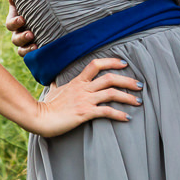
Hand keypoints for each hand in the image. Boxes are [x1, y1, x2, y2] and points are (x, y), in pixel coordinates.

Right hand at [6, 0, 37, 56]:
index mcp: (16, 22)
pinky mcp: (33, 51)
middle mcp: (18, 34)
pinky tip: (41, 52)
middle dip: (22, 37)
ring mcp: (25, 44)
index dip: (15, 23)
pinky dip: (34, 55)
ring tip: (36, 46)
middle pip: (15, 39)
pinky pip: (30, 57)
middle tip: (30, 34)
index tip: (22, 19)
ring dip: (27, 49)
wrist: (51, 18)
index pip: (10, 24)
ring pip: (21, 50)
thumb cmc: (37, 7)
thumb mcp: (31, 2)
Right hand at [27, 57, 142, 136]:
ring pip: (111, 93)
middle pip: (110, 78)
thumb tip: (54, 81)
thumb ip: (57, 85)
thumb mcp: (53, 91)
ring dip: (128, 97)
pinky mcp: (85, 113)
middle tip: (140, 85)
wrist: (39, 118)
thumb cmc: (46, 106)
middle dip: (127, 81)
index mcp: (77, 81)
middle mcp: (83, 88)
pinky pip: (106, 112)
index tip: (124, 63)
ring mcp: (84, 100)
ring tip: (138, 101)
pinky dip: (119, 114)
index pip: (96, 64)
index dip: (111, 62)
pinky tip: (127, 118)